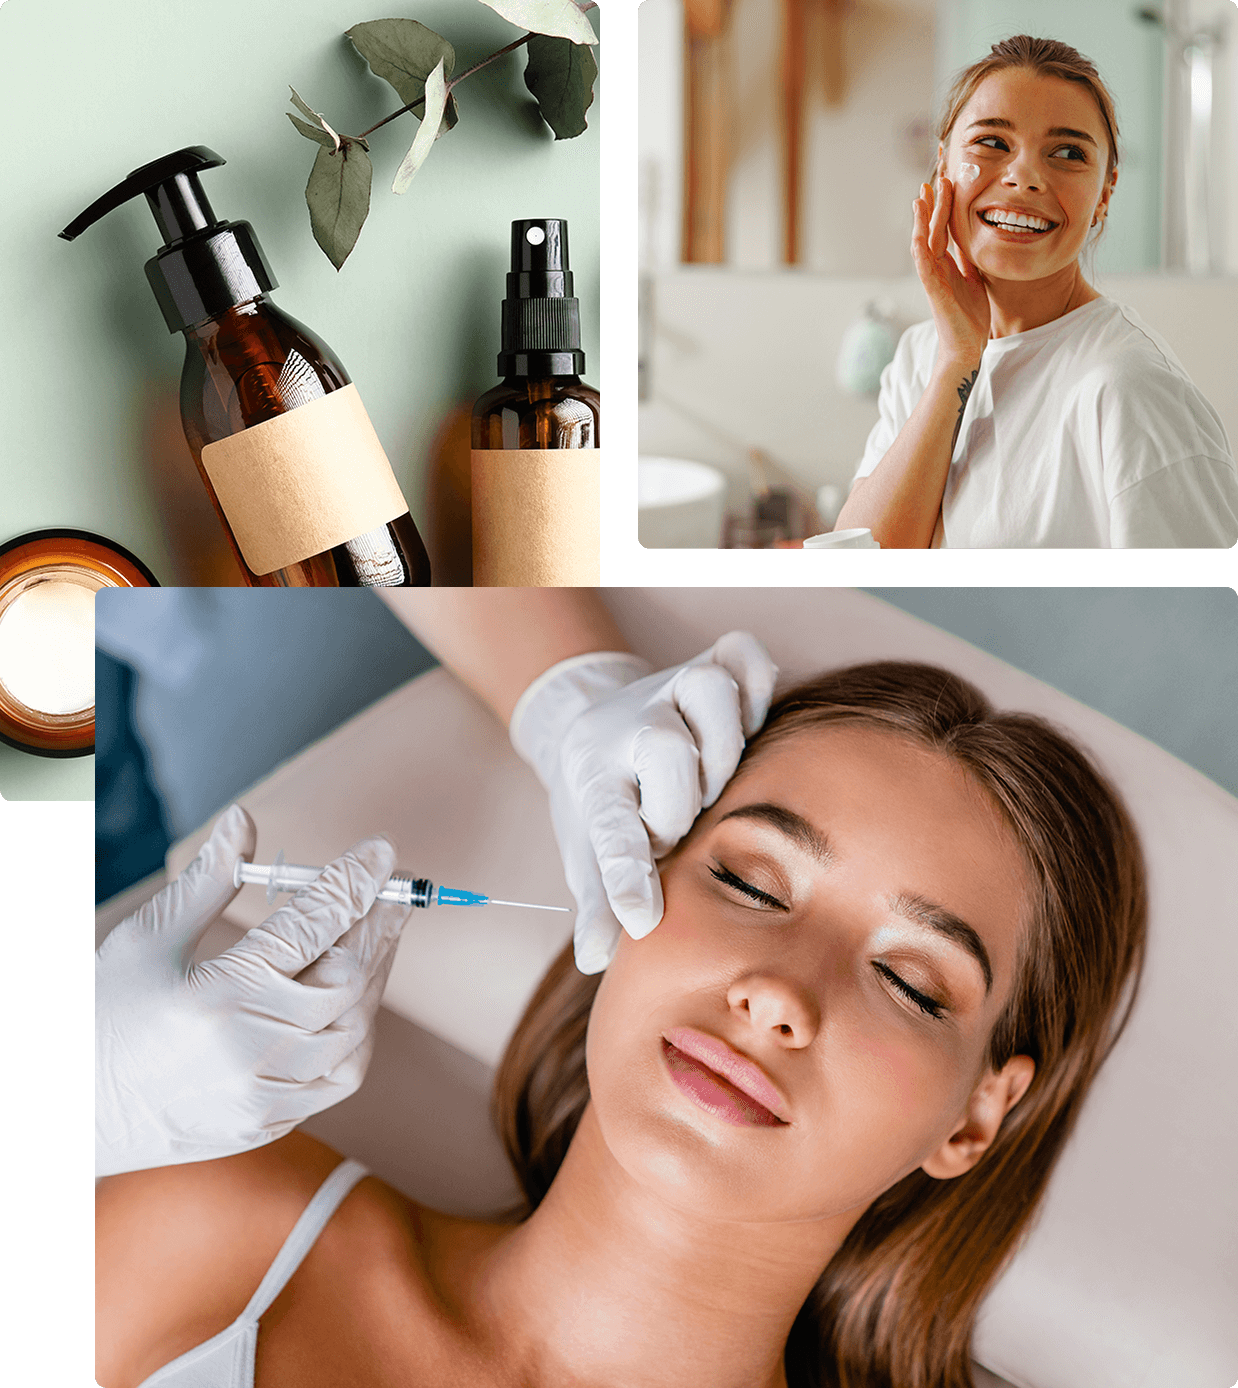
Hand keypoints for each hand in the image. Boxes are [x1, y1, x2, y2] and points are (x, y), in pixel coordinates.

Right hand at [95, 803, 409, 1176]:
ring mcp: (265, 1092)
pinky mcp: (271, 1121)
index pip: (311, 925)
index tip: (382, 853)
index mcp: (220, 993)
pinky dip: (358, 1031)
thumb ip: (207, 880)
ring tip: (379, 935)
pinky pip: (340, 1075)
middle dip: (377, 925)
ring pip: (354, 1027)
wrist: (79, 1112)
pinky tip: (356, 998)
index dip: (353, 882)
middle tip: (396, 890)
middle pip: (346, 976)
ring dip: (375, 975)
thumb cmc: (106, 1017)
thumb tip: (244, 819)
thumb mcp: (146, 940)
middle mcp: (251, 1047)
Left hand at [510, 632, 779, 973]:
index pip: (608, 830)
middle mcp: (630, 726)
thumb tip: (592, 959)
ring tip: (716, 779)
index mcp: (595, 780)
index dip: (626, 876)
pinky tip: (752, 721)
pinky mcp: (706, 663)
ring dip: (723, 742)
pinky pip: (744, 656)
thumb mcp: (587, 850)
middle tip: (679, 827)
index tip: (640, 919)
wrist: (596, 723)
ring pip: (708, 691)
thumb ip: (597, 902)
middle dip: (681, 802)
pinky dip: (758, 682)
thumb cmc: (605, 800)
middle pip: (665, 748)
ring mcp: (669, 689)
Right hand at [911, 173, 989, 364]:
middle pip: (932, 229)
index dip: (945, 205)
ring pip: (924, 242)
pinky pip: (923, 265)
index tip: (947, 182)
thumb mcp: (975, 278)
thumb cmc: (970, 315)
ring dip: (922, 220)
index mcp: (947, 263)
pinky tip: (918, 233)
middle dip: (933, 203)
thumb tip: (971, 241)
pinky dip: (919, 248)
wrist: (968, 344)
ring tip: (922, 197)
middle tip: (935, 177)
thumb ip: (969, 260)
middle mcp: (937, 267)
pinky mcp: (933, 290)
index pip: (944, 228)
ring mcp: (932, 277)